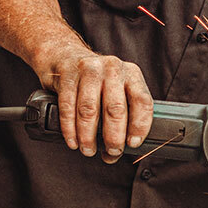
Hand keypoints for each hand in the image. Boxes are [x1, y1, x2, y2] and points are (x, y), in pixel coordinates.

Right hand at [36, 45, 152, 162]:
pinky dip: (70, 128)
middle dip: (114, 136)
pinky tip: (73, 141)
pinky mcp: (67, 75)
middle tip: (111, 151)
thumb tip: (122, 149)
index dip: (139, 126)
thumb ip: (125, 114)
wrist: (65, 56)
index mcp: (131, 74)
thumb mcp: (117, 89)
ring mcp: (89, 70)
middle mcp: (113, 69)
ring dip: (88, 136)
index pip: (142, 101)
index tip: (133, 143)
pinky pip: (68, 106)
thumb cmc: (97, 81)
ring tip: (88, 150)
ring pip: (90, 110)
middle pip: (116, 108)